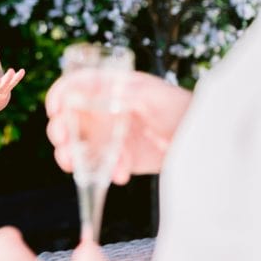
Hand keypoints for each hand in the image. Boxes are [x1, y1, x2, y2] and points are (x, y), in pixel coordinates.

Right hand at [46, 69, 191, 182]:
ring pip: (77, 146)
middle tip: (64, 142)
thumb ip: (125, 93)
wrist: (204, 141)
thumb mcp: (152, 95)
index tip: (56, 110)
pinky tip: (120, 174)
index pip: (75, 85)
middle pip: (68, 119)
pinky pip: (99, 168)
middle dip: (60, 131)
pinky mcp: (120, 159)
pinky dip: (103, 173)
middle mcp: (104, 111)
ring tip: (78, 167)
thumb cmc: (181, 108)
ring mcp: (110, 136)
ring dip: (73, 157)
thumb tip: (96, 93)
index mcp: (110, 87)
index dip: (60, 95)